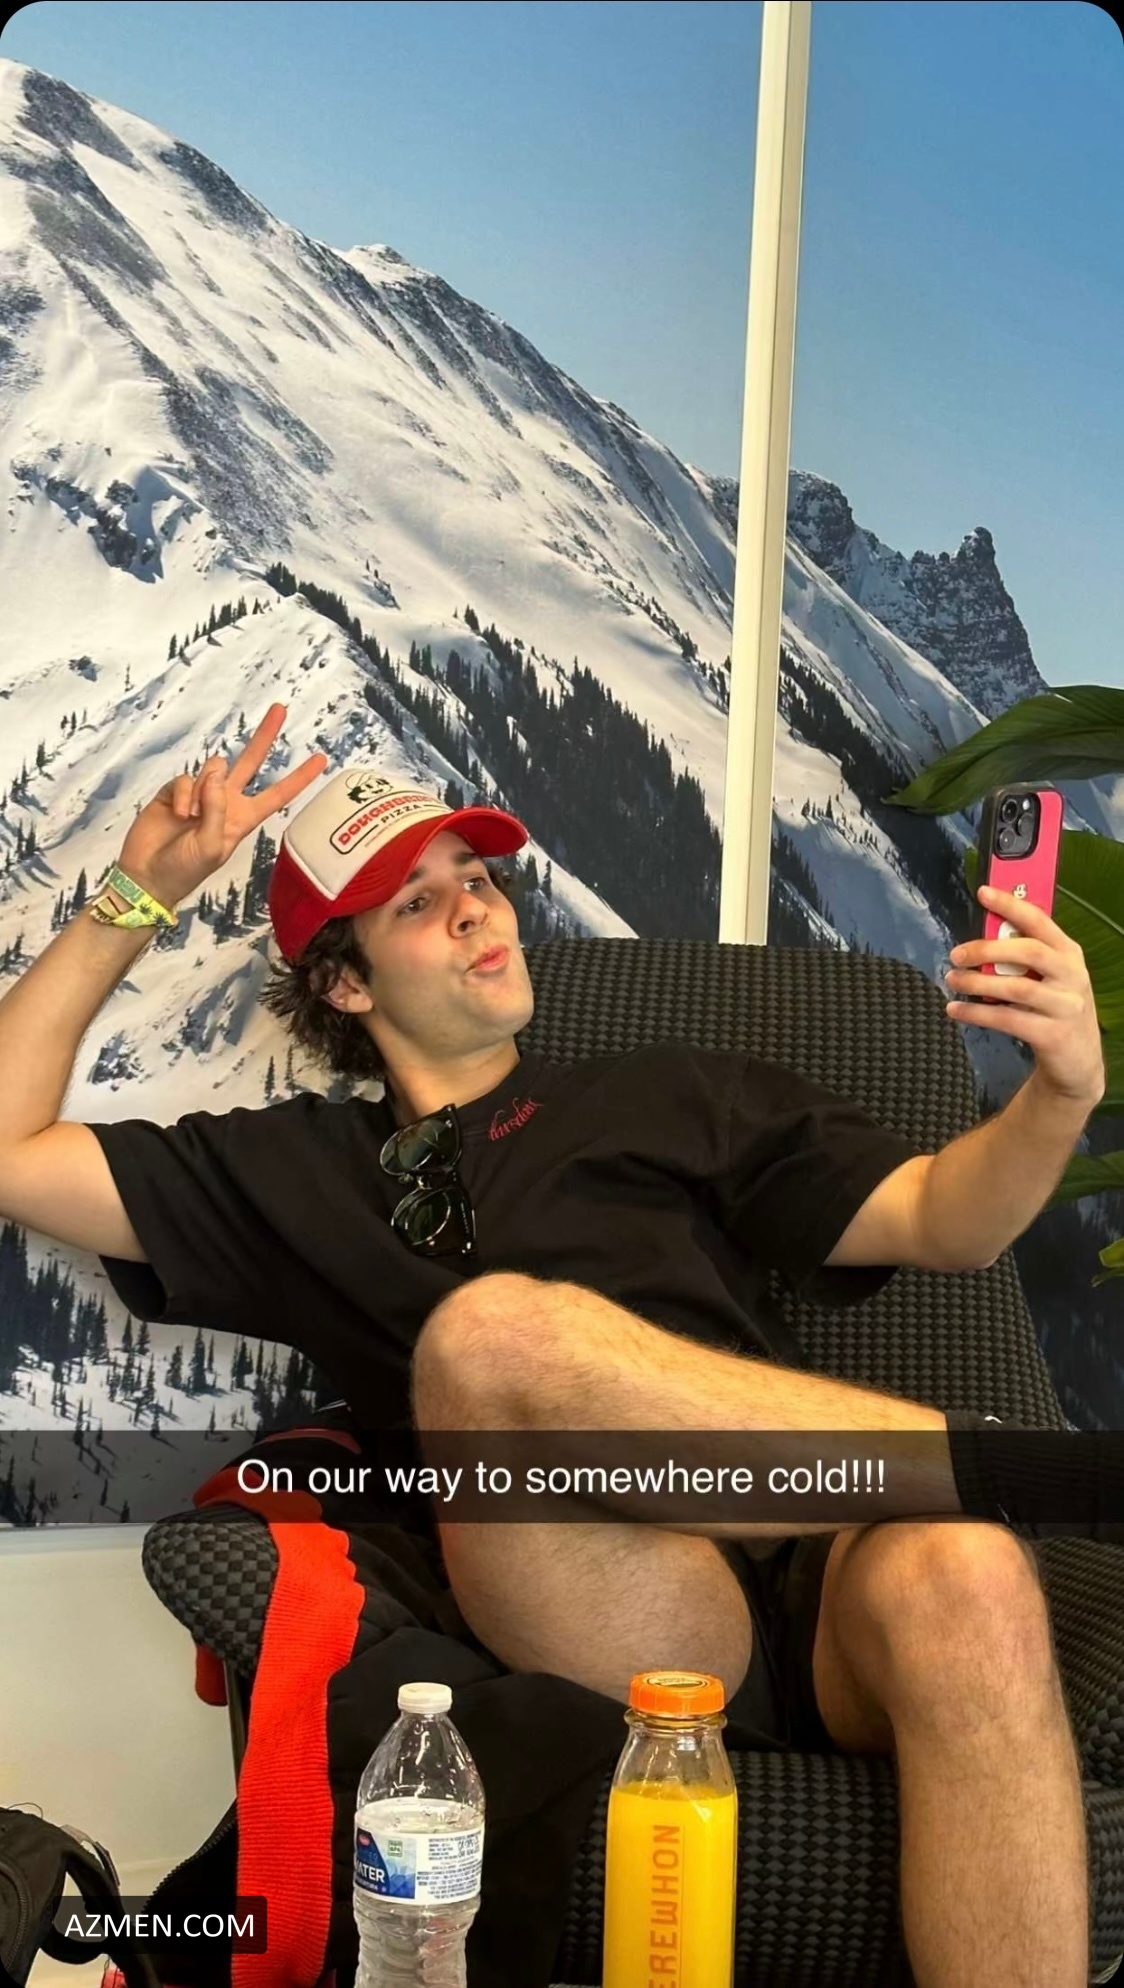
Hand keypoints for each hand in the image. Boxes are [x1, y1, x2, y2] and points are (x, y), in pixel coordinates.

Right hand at [115, 705, 327, 908]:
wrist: (147, 876)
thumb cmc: (184, 869)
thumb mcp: (212, 846)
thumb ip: (218, 809)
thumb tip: (218, 771)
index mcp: (243, 819)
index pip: (278, 794)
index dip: (299, 778)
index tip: (321, 759)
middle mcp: (225, 802)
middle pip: (250, 762)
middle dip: (264, 736)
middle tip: (280, 708)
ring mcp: (200, 794)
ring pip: (214, 768)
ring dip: (204, 789)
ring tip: (191, 818)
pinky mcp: (175, 791)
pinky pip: (185, 778)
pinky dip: (183, 794)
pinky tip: (178, 814)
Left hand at [944, 884, 1105, 1105]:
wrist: (1078, 1063)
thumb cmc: (1055, 1009)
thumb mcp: (1051, 978)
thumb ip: (1025, 958)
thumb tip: (981, 940)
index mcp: (1069, 953)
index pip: (1040, 921)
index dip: (1011, 904)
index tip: (983, 892)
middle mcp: (1072, 975)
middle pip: (1028, 952)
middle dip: (988, 949)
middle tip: (957, 954)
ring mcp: (1066, 1006)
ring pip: (1016, 988)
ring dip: (977, 983)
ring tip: (952, 980)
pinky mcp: (1053, 1035)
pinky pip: (1008, 1020)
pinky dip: (977, 1014)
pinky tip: (956, 1011)